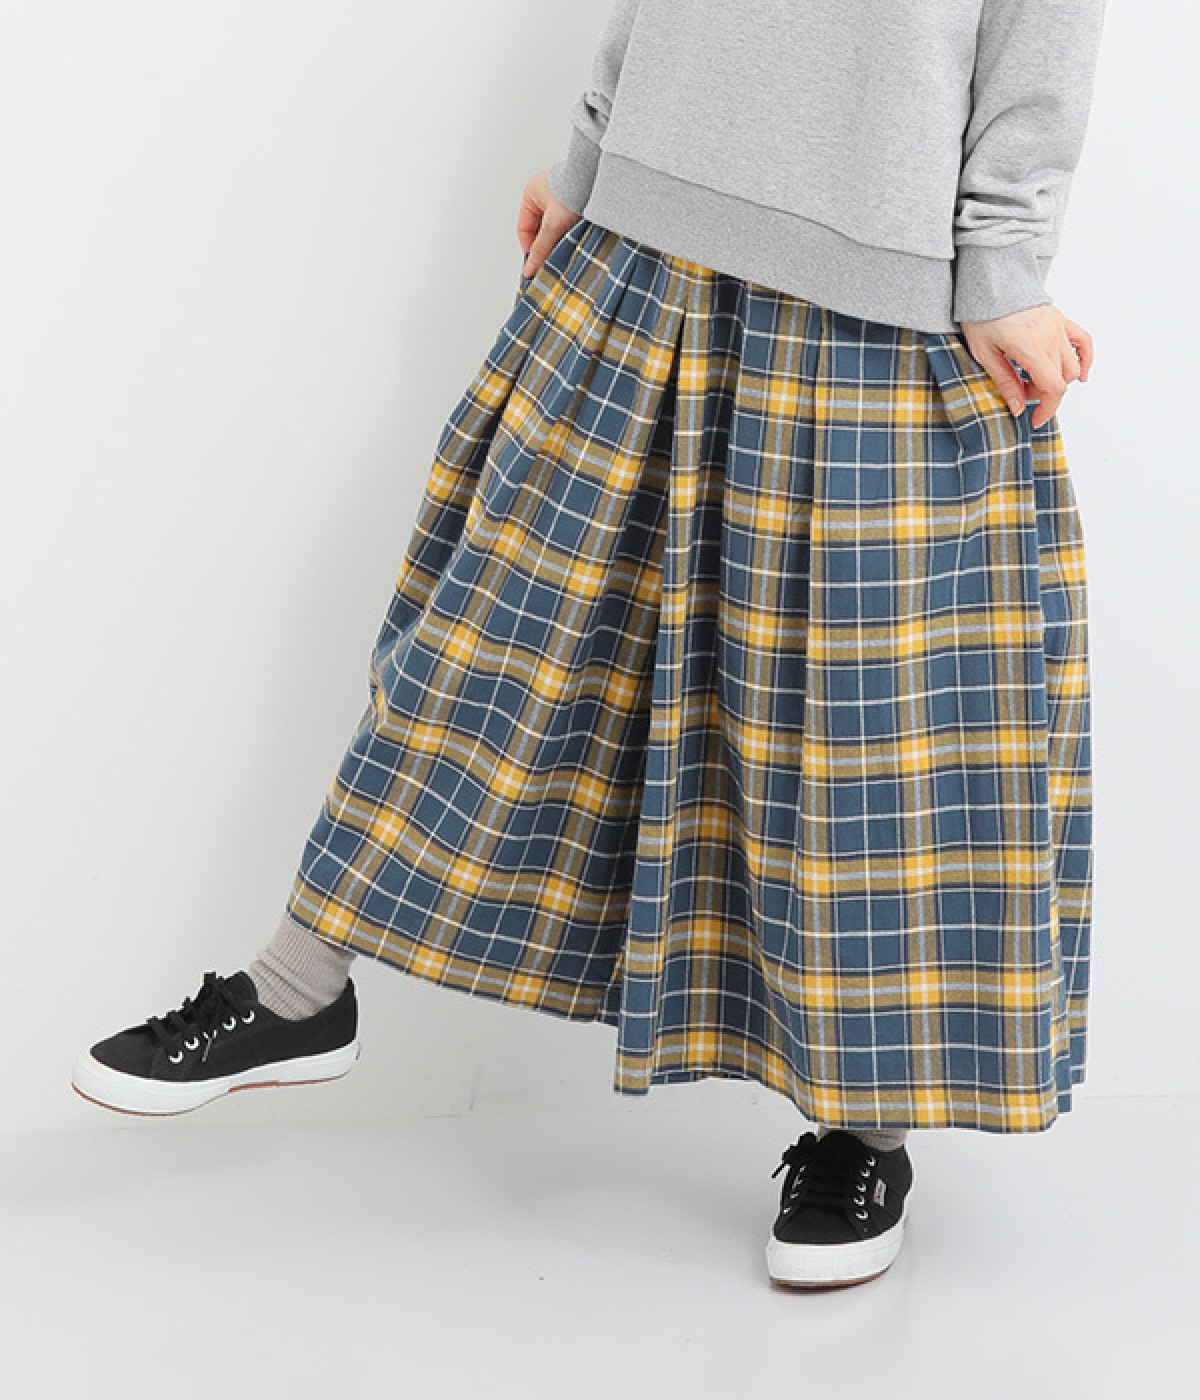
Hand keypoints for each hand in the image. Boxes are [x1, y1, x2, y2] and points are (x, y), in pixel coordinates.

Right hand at [517, 170, 580, 279]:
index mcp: (531, 192)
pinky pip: (565, 221)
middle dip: (545, 244)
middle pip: (538, 229)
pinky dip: (567, 231)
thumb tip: (529, 269)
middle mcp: (543, 192)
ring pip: (552, 226)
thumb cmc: (575, 191)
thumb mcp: (553, 224)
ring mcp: (558, 195)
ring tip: (566, 247)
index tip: (536, 263)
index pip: (523, 228)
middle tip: (551, 260)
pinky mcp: (573, 199)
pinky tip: (574, 238)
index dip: (529, 248)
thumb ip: (541, 248)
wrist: (600, 181)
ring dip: (558, 239)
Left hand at [960, 303, 1093, 430]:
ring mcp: (1058, 327)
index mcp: (1030, 347)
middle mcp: (1050, 336)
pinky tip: (1079, 373)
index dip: (1047, 408)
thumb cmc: (982, 315)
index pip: (1053, 387)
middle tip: (1020, 392)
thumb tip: (1018, 408)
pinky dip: (1085, 359)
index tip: (1034, 418)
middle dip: (1042, 395)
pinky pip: (1083, 341)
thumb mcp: (984, 353)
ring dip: (1057, 380)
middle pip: (1061, 380)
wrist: (990, 282)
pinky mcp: (1061, 319)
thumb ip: (1005, 381)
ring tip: (1035, 381)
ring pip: (1072, 365)